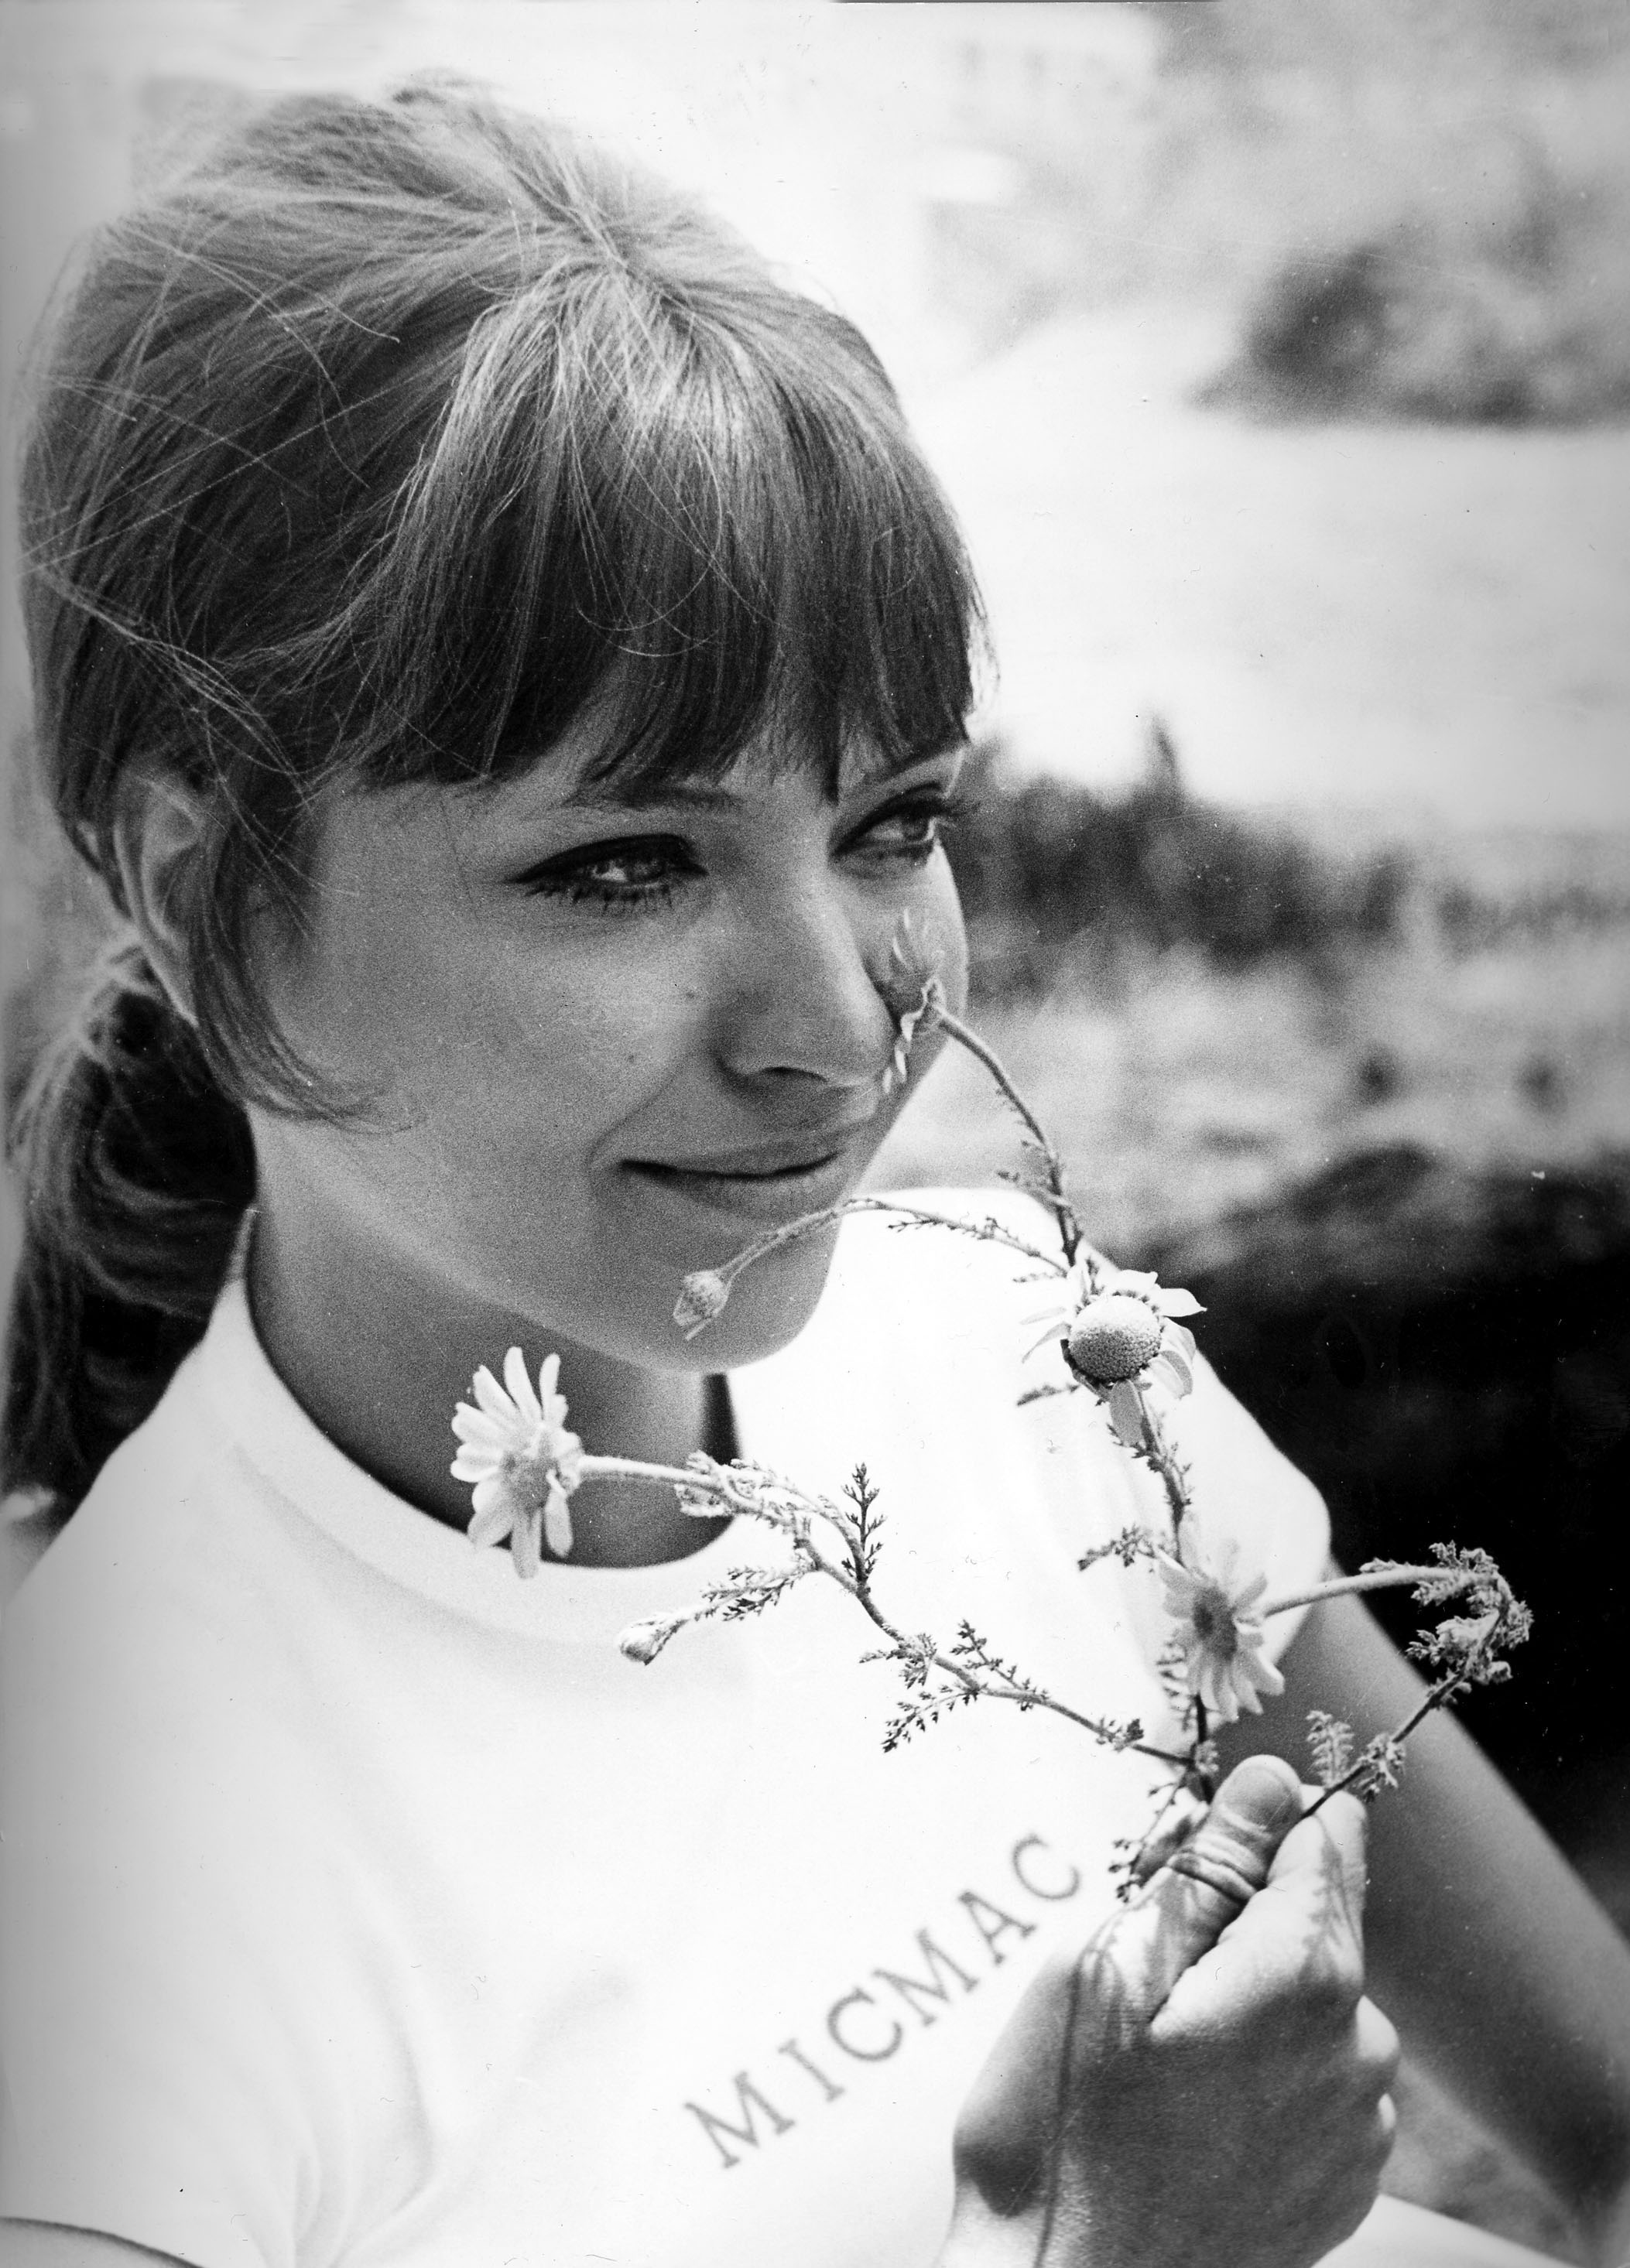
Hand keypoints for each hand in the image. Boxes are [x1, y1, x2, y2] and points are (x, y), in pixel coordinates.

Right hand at [939, 1757, 1398, 2267]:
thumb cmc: (1061, 2133)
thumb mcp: (1108, 1966)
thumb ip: (1207, 1867)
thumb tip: (1271, 1781)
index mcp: (1304, 1976)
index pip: (1322, 1834)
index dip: (1254, 1821)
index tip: (1190, 1849)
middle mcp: (1359, 2045)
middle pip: (1321, 1914)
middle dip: (1242, 1908)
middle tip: (1145, 1957)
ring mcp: (1358, 2125)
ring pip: (1318, 1995)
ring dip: (1254, 1989)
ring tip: (1157, 2044)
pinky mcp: (1343, 2183)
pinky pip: (1319, 2075)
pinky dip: (1267, 2064)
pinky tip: (1190, 2101)